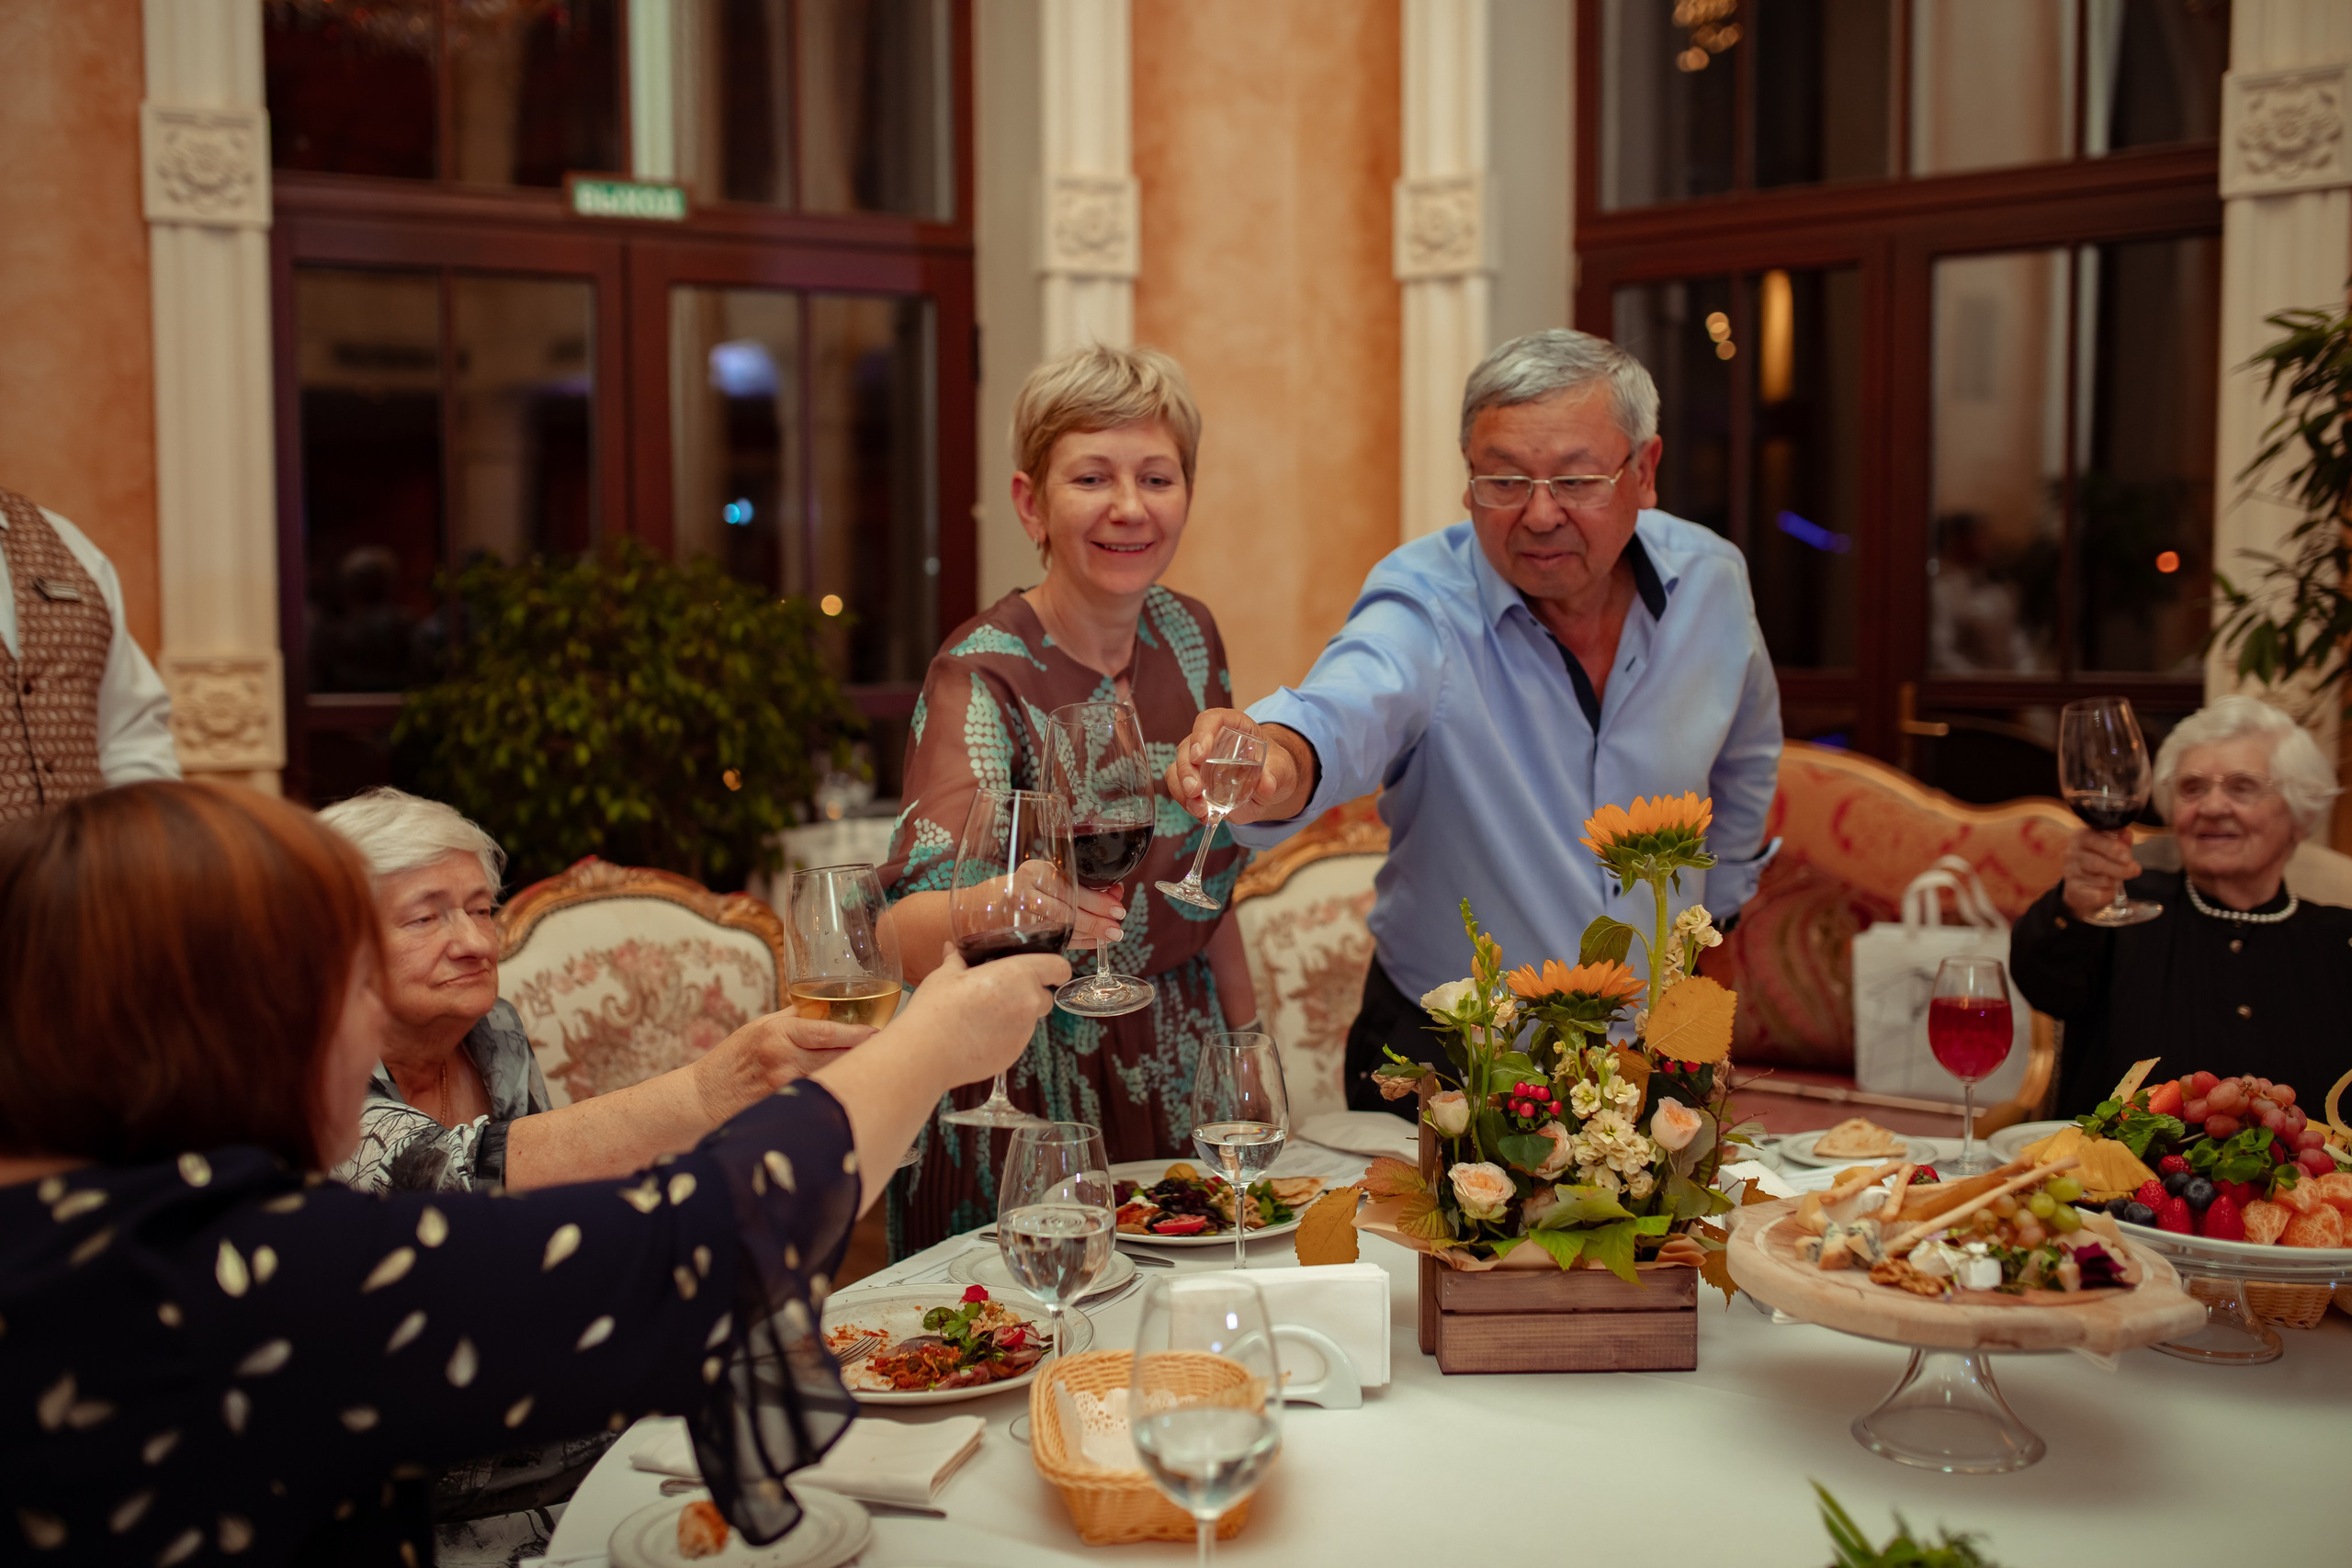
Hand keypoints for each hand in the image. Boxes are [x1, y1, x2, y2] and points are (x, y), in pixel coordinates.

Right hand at [692, 1012, 874, 1123]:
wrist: (702, 1099)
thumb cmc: (732, 1060)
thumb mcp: (760, 1028)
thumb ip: (795, 1019)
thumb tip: (829, 1007)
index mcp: (778, 1034)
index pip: (828, 1032)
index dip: (858, 1034)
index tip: (878, 1032)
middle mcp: (784, 1061)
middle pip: (838, 1056)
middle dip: (864, 1054)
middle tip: (886, 1051)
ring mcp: (786, 1088)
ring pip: (833, 1078)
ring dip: (854, 1074)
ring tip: (873, 1070)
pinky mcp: (785, 1108)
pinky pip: (819, 1098)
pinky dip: (834, 1093)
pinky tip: (847, 1094)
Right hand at [893, 944, 1069, 1084]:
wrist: (927, 1052)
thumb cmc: (937, 1007)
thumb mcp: (945, 976)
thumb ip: (957, 960)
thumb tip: (952, 949)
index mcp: (1018, 974)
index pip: (1058, 967)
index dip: (1056, 968)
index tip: (1048, 970)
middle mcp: (1028, 1003)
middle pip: (1045, 996)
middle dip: (1029, 994)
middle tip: (1001, 993)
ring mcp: (1023, 1033)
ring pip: (1029, 1020)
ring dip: (1015, 1016)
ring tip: (982, 1016)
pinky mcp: (1013, 1055)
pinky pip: (1015, 1040)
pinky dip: (1003, 1037)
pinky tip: (977, 1035)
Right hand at [998, 859, 1119, 942]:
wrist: (981, 908)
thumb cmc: (1020, 890)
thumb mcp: (1045, 878)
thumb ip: (1077, 885)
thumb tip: (1115, 892)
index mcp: (1035, 871)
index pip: (1072, 887)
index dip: (1098, 900)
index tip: (1117, 907)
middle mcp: (1025, 892)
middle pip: (1069, 909)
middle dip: (1097, 920)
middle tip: (1116, 927)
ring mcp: (1020, 916)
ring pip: (1063, 927)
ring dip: (1089, 933)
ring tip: (1109, 936)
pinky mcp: (1021, 936)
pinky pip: (1055, 940)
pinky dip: (1077, 942)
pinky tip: (1092, 942)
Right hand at [1164, 709, 1302, 824]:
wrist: (1270, 787)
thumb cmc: (1275, 768)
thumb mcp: (1282, 770)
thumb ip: (1276, 775)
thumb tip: (1266, 785)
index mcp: (1233, 726)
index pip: (1210, 720)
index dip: (1201, 734)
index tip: (1200, 755)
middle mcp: (1210, 740)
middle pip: (1187, 747)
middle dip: (1187, 770)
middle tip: (1195, 791)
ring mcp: (1200, 761)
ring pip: (1178, 768)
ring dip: (1182, 790)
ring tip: (1200, 809)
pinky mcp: (1195, 781)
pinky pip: (1180, 788)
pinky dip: (1186, 803)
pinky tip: (1202, 814)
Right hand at [2060, 826, 2141, 919]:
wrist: (2078, 881)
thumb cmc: (2096, 859)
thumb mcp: (2107, 845)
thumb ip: (2118, 840)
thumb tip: (2126, 834)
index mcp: (2081, 838)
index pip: (2094, 840)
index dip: (2113, 848)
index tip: (2128, 856)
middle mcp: (2072, 854)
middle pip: (2096, 863)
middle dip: (2120, 868)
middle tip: (2135, 870)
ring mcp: (2071, 873)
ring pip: (2100, 880)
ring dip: (2115, 880)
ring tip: (2119, 879)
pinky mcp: (2074, 890)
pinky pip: (2098, 894)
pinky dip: (2109, 893)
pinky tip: (2109, 889)